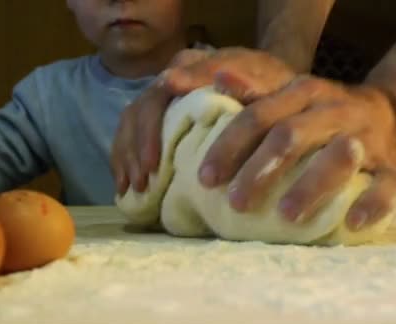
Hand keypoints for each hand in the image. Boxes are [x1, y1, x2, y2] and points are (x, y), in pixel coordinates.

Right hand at [111, 47, 294, 194]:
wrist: (271, 83)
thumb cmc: (272, 89)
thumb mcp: (269, 86)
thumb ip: (248, 85)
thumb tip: (221, 80)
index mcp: (195, 65)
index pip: (163, 91)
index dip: (152, 129)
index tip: (153, 162)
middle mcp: (173, 75)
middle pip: (142, 108)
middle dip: (138, 148)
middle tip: (143, 180)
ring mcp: (163, 93)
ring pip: (131, 120)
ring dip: (128, 155)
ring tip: (134, 187)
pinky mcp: (158, 112)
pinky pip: (129, 132)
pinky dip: (124, 158)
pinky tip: (125, 185)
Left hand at [197, 76, 395, 230]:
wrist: (387, 116)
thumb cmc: (318, 117)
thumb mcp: (287, 99)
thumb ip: (254, 94)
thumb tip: (218, 79)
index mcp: (301, 93)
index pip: (258, 115)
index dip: (229, 145)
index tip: (204, 178)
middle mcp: (332, 110)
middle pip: (291, 135)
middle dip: (261, 170)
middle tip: (235, 203)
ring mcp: (365, 138)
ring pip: (338, 158)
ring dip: (311, 186)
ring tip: (285, 215)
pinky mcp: (391, 166)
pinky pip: (388, 184)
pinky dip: (372, 203)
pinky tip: (351, 223)